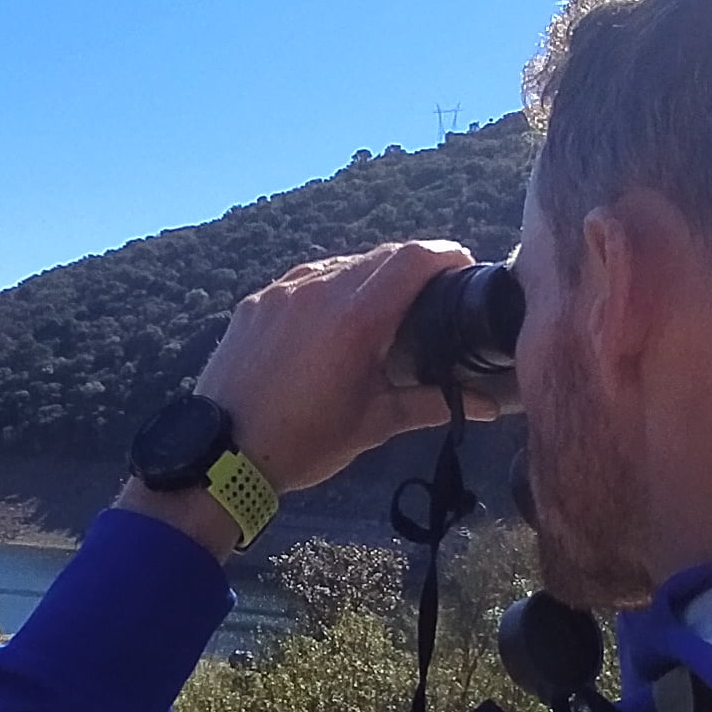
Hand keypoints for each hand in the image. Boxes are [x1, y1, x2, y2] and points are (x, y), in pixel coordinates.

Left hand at [194, 240, 495, 492]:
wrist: (220, 456)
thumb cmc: (302, 444)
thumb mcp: (374, 424)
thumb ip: (433, 404)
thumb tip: (491, 406)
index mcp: (356, 318)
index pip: (414, 258)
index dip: (448, 255)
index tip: (465, 268)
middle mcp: (319, 291)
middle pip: (382, 255)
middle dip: (415, 265)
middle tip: (435, 292)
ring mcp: (283, 292)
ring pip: (342, 264)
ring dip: (371, 276)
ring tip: (385, 308)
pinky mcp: (257, 302)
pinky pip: (305, 279)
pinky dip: (332, 288)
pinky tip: (336, 318)